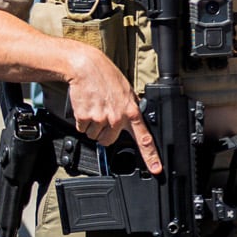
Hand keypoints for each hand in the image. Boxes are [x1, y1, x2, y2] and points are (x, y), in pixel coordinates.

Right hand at [62, 46, 159, 173]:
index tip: (156, 169)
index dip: (151, 157)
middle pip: (108, 141)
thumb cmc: (106, 76)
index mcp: (131, 112)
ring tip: (94, 108)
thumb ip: (130, 108)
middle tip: (102, 118)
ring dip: (91, 126)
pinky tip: (85, 106)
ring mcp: (100, 118)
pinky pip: (82, 128)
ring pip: (94, 135)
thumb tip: (131, 119)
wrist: (86, 67)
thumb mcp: (126, 91)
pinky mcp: (85, 117)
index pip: (144, 139)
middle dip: (104, 133)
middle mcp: (117, 118)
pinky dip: (81, 121)